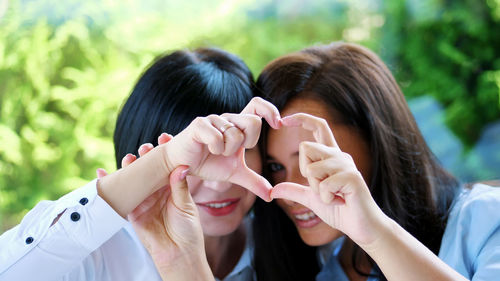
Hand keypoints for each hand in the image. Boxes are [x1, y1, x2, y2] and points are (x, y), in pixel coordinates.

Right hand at [98, 134, 212, 279]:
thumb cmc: (187, 230)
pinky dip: (110, 184)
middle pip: (149, 168)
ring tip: (129, 157)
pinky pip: (121, 195)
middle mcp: (158, 190)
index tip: (164, 137)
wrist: (178, 253)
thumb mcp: (186, 205)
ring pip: (135, 178)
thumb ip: (180, 187)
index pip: (168, 164)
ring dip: (130, 166)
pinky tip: (102, 173)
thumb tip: (180, 167)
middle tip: (145, 147)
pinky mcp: (132, 210)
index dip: (166, 151)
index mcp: (174, 186)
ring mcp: (144, 199)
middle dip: (146, 156)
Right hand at [163, 97, 280, 200]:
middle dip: (247, 143)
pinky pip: (218, 137)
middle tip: (231, 152)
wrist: (181, 166)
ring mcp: (213, 120)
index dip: (271, 111)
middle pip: (254, 122)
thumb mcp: (234, 174)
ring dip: (227, 151)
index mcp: (237, 125)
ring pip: (236, 134)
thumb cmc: (206, 164)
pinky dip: (216, 149)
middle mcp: (227, 119)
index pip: (257, 106)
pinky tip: (206, 150)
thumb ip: (254, 181)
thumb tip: (271, 195)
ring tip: (215, 152)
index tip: (278, 125)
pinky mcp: (199, 124)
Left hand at [270, 113, 387, 246]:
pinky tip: (339, 201)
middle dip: (305, 172)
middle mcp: (339, 156)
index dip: (302, 118)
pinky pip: (324, 185)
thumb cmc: (340, 211)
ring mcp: (347, 165)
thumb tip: (273, 191)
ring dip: (317, 189)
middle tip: (321, 189)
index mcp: (331, 156)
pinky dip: (326, 199)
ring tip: (333, 197)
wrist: (361, 227)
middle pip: (305, 147)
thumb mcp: (312, 199)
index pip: (318, 127)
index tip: (284, 119)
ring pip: (312, 168)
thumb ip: (294, 191)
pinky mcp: (352, 177)